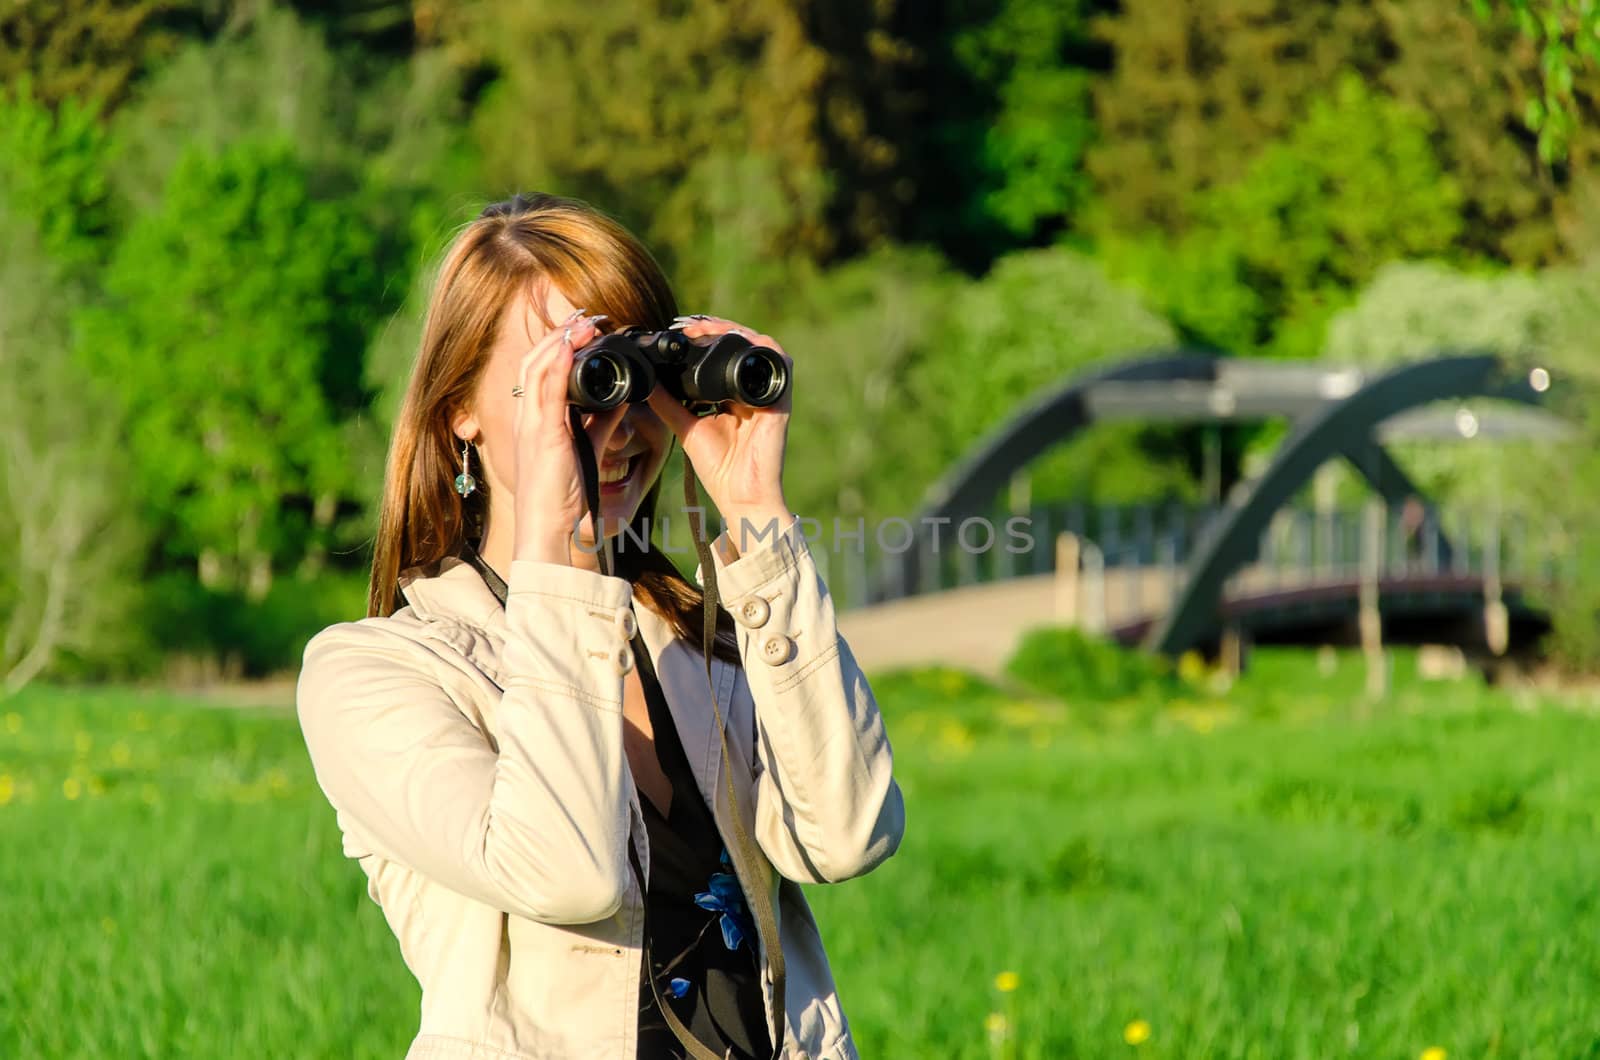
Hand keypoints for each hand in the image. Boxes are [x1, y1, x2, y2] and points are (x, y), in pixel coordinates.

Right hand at [512, 310, 628, 563]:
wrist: (547, 527)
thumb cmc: (562, 494)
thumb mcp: (588, 448)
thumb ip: (604, 422)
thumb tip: (625, 398)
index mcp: (535, 419)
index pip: (540, 371)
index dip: (558, 346)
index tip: (584, 329)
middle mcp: (527, 417)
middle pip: (534, 361)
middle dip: (559, 335)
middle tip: (587, 318)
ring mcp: (531, 424)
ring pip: (537, 368)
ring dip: (560, 341)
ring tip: (584, 324)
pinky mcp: (542, 434)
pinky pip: (547, 390)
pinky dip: (558, 364)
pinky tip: (571, 346)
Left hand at [647, 314, 793, 545]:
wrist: (741, 495)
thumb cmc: (719, 468)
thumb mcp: (685, 427)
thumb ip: (668, 402)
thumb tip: (646, 379)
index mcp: (733, 395)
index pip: (721, 354)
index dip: (703, 336)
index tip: (677, 331)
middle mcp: (752, 390)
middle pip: (740, 344)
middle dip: (715, 328)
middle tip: (686, 326)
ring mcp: (768, 393)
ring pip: (759, 344)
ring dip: (734, 330)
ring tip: (706, 328)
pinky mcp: (781, 399)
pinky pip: (779, 361)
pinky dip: (759, 345)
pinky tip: (736, 339)